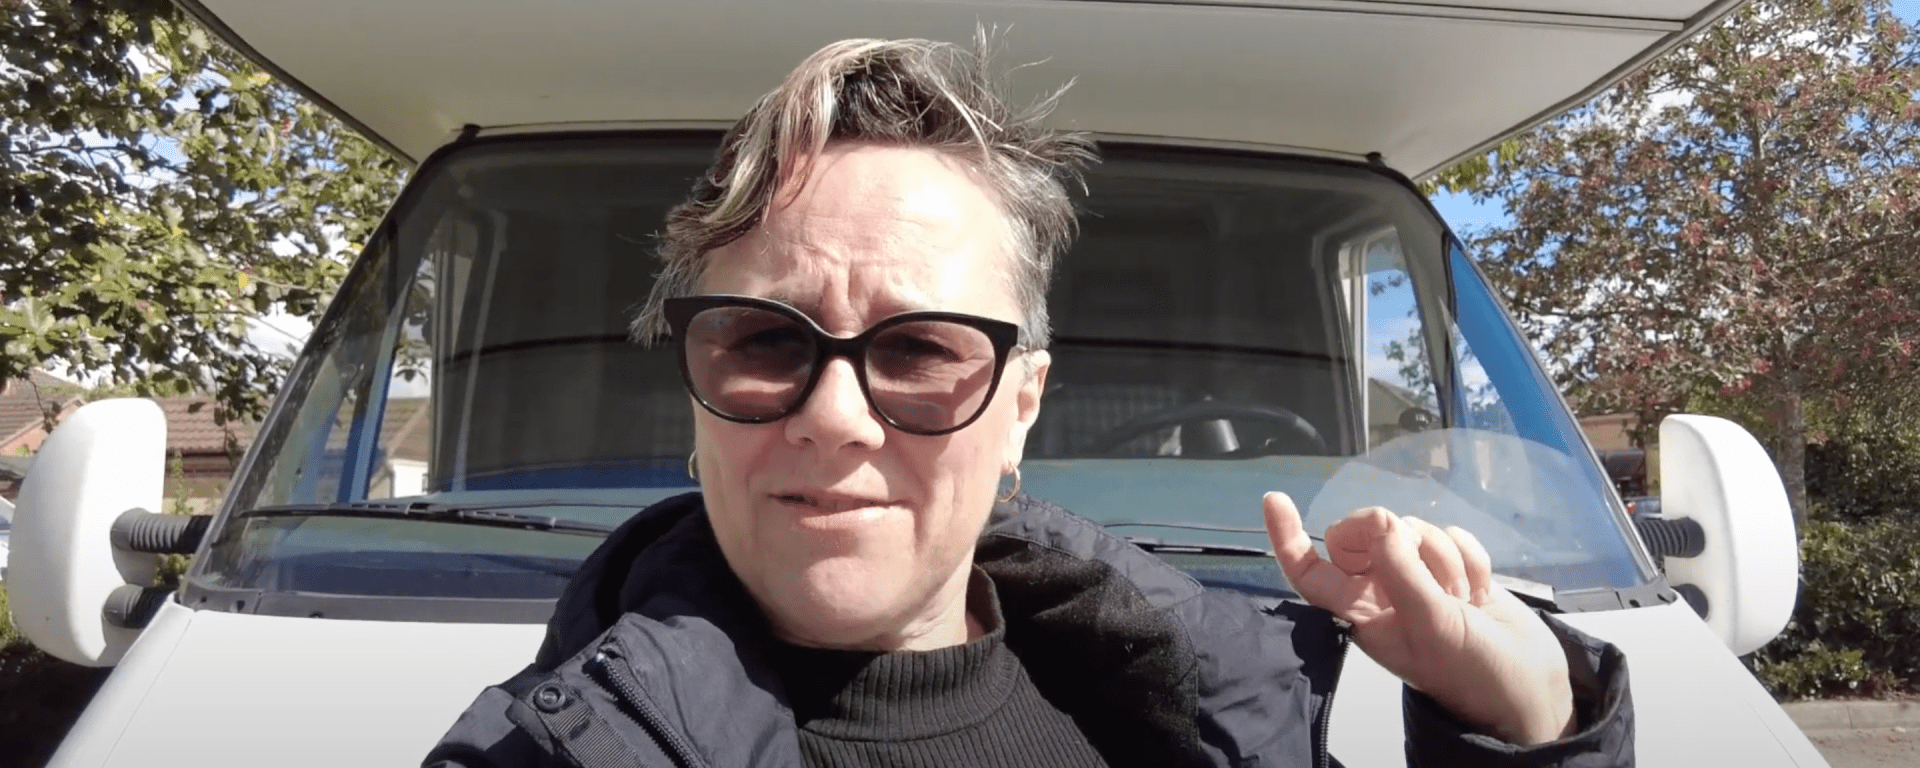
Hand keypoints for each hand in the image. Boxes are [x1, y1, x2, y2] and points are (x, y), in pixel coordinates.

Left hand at [1262, 492, 1575, 745]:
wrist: (1530, 689)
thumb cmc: (1473, 672)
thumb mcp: (1433, 626)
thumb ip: (1403, 572)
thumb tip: (1381, 521)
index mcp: (1361, 613)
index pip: (1310, 570)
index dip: (1288, 537)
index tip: (1275, 499)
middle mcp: (1382, 592)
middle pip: (1367, 534)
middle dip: (1399, 540)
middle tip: (1428, 572)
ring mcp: (1420, 578)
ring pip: (1414, 530)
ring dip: (1444, 558)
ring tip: (1461, 600)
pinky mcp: (1456, 569)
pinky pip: (1453, 536)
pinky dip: (1471, 558)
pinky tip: (1480, 591)